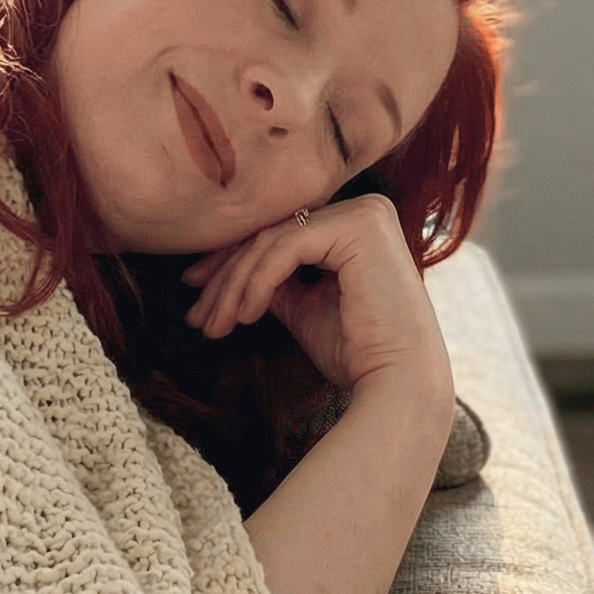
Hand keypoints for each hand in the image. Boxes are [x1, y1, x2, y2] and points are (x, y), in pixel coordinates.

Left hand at [181, 193, 451, 400]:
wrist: (397, 385)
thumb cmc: (357, 353)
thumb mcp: (304, 308)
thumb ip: (275, 283)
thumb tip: (230, 274)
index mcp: (357, 224)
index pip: (281, 236)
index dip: (233, 265)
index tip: (197, 294)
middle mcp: (365, 209)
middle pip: (273, 236)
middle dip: (225, 277)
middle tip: (195, 314)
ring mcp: (365, 213)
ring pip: (272, 241)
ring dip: (233, 287)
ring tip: (213, 325)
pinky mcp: (359, 226)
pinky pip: (285, 249)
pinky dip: (256, 283)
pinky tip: (244, 316)